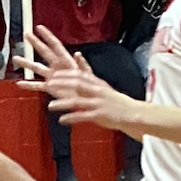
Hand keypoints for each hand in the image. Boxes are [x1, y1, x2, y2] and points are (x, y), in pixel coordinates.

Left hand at [21, 27, 141, 132]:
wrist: (132, 112)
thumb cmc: (113, 99)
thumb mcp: (102, 86)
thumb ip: (88, 77)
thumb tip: (77, 60)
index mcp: (96, 83)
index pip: (79, 75)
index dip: (65, 74)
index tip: (53, 75)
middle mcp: (97, 91)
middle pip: (77, 84)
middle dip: (62, 84)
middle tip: (48, 84)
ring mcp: (98, 103)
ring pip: (78, 101)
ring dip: (62, 103)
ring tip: (50, 106)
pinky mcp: (100, 116)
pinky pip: (83, 116)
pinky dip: (71, 117)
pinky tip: (61, 120)